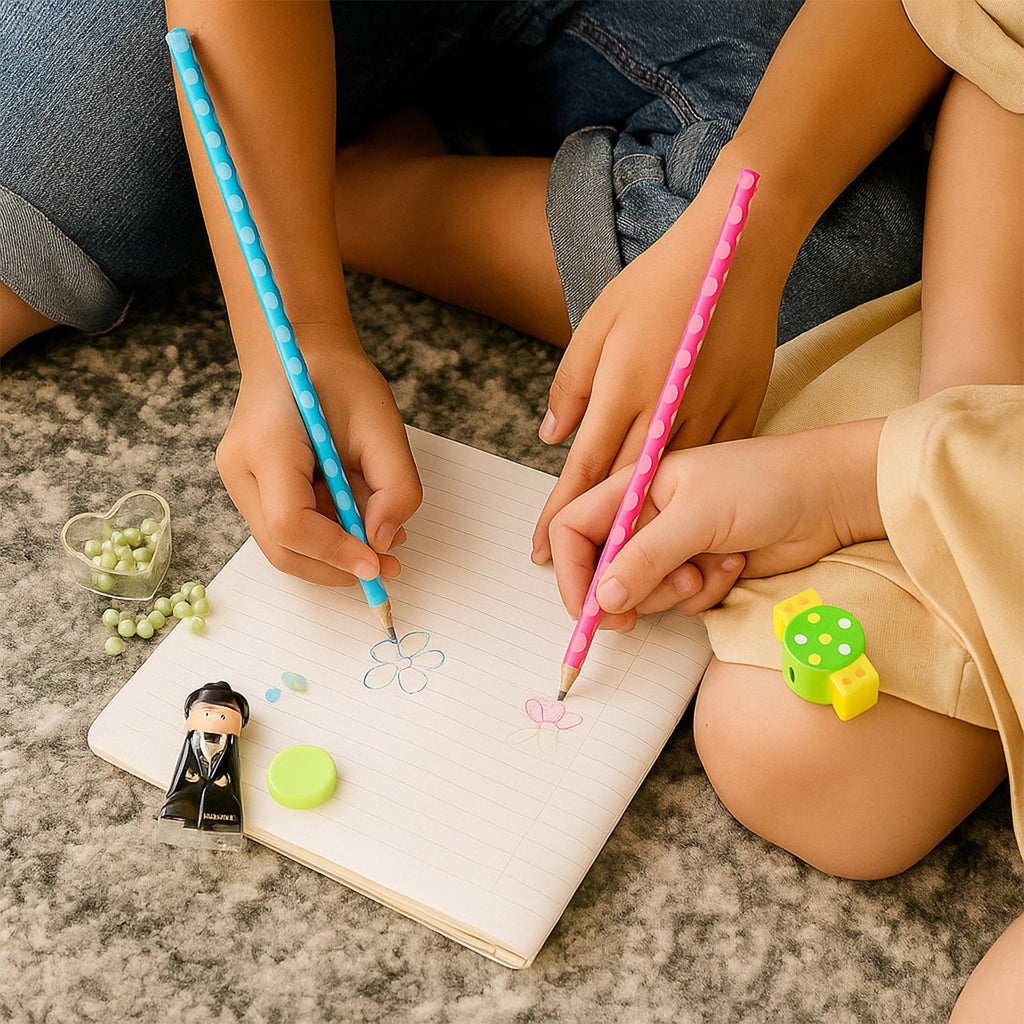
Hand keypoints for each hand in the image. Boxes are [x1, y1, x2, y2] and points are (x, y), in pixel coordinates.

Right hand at [217, 344, 421, 586]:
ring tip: (380, 537)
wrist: (298, 354)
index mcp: (267, 445)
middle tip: (386, 567)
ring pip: (285, 546)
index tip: (378, 562)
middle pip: (282, 548)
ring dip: (335, 554)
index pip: (291, 523)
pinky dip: (326, 536)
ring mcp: (240, 482)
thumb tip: (383, 541)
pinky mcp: (251, 489)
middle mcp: (241, 469)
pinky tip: (357, 519)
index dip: (336, 552)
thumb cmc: (339, 379)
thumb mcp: (384, 423)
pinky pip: (288, 530)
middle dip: (336, 567)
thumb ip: (395, 485)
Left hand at [531, 175, 785, 562]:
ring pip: (669, 489)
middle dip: (598, 539)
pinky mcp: (741, 413)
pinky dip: (689, 497)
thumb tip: (553, 436)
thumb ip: (571, 385)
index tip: (541, 551)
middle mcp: (666, 411)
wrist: (740, 253)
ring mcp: (709, 414)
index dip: (559, 515)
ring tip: (620, 565)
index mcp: (625, 388)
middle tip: (578, 578)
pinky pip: (708, 467)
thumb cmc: (661, 282)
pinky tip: (675, 522)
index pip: (584, 469)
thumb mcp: (598, 322)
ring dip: (643, 531)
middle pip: (624, 491)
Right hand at [549, 420, 885, 630]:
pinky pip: (681, 601)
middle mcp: (648, 518)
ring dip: (676, 592)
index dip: (572, 571)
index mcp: (634, 488)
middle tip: (657, 599)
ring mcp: (675, 546)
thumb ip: (645, 557)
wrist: (830, 496)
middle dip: (632, 591)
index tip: (588, 607)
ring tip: (711, 565)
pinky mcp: (701, 570)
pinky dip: (705, 593)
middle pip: (605, 570)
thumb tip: (602, 599)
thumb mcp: (698, 515)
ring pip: (644, 593)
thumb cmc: (766, 484)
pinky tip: (734, 564)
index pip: (575, 529)